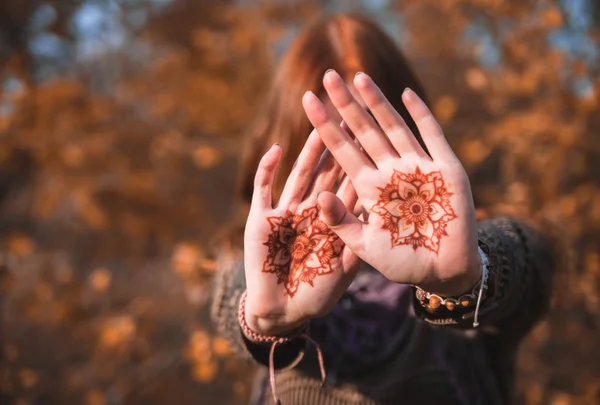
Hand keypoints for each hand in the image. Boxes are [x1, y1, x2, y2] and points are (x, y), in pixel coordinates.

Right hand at [243, 129, 359, 335]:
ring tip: (318, 122)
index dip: (360, 159)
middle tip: (350, 114)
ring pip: (299, 173)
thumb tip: (380, 215)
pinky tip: (277, 149)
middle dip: (338, 143)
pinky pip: (263, 189)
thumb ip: (359, 243)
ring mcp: (285, 211)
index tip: (372, 134)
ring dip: (308, 150)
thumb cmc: (316, 294)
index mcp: (332, 220)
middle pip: (327, 170)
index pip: (350, 182)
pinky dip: (268, 169)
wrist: (283, 311)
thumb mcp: (346, 269)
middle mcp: (310, 210)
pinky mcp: (261, 218)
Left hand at [303, 70, 480, 295]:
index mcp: (369, 188)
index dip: (325, 125)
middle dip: (346, 104)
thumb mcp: (364, 246)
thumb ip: (341, 222)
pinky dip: (421, 115)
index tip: (307, 100)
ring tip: (358, 77)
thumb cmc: (402, 262)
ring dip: (376, 102)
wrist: (443, 273)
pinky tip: (406, 94)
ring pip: (392, 127)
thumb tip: (318, 197)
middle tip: (327, 75)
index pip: (341, 150)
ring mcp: (417, 167)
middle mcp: (390, 172)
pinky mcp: (446, 169)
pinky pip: (432, 136)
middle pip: (364, 131)